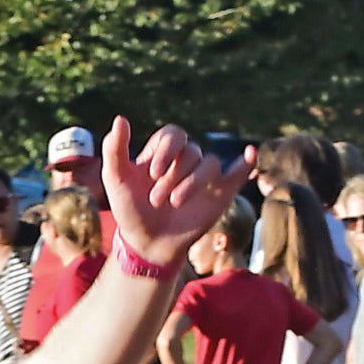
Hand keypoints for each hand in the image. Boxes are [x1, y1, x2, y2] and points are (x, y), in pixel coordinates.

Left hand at [102, 118, 253, 269]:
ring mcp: (204, 177)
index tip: (152, 172)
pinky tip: (249, 154)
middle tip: (156, 199)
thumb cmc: (130, 211)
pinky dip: (245, 165)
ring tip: (174, 203)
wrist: (146, 244)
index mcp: (164, 153)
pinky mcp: (219, 193)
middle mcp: (186, 161)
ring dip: (192, 182)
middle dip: (173, 174)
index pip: (173, 134)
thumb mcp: (116, 180)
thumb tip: (120, 118)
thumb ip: (114, 149)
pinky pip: (237, 174)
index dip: (166, 148)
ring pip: (210, 164)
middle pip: (190, 151)